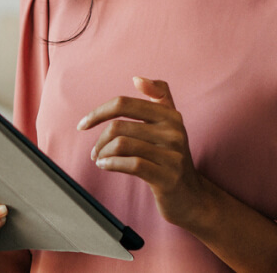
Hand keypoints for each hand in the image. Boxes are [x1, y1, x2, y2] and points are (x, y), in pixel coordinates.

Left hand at [77, 76, 212, 227]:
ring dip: (103, 154)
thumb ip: (159, 97)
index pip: (124, 103)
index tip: (83, 125)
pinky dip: (111, 165)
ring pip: (121, 145)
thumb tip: (137, 78)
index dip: (98, 112)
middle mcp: (174, 132)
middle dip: (99, 141)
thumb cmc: (172, 159)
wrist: (192, 197)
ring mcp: (173, 155)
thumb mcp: (171, 126)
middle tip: (95, 152)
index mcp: (171, 115)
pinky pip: (131, 164)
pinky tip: (105, 167)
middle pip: (118, 126)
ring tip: (100, 160)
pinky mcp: (168, 177)